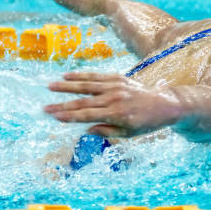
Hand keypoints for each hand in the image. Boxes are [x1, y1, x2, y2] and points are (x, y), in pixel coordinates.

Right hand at [45, 71, 183, 137]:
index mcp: (116, 115)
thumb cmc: (146, 123)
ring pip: (87, 85)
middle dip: (62, 104)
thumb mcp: (128, 134)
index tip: (54, 117)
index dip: (69, 116)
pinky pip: (97, 76)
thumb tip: (86, 129)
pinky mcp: (118, 78)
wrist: (165, 104)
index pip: (87, 115)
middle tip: (45, 106)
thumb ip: (107, 131)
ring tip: (51, 86)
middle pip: (83, 101)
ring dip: (67, 85)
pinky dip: (82, 75)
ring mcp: (116, 86)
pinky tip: (68, 75)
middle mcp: (115, 98)